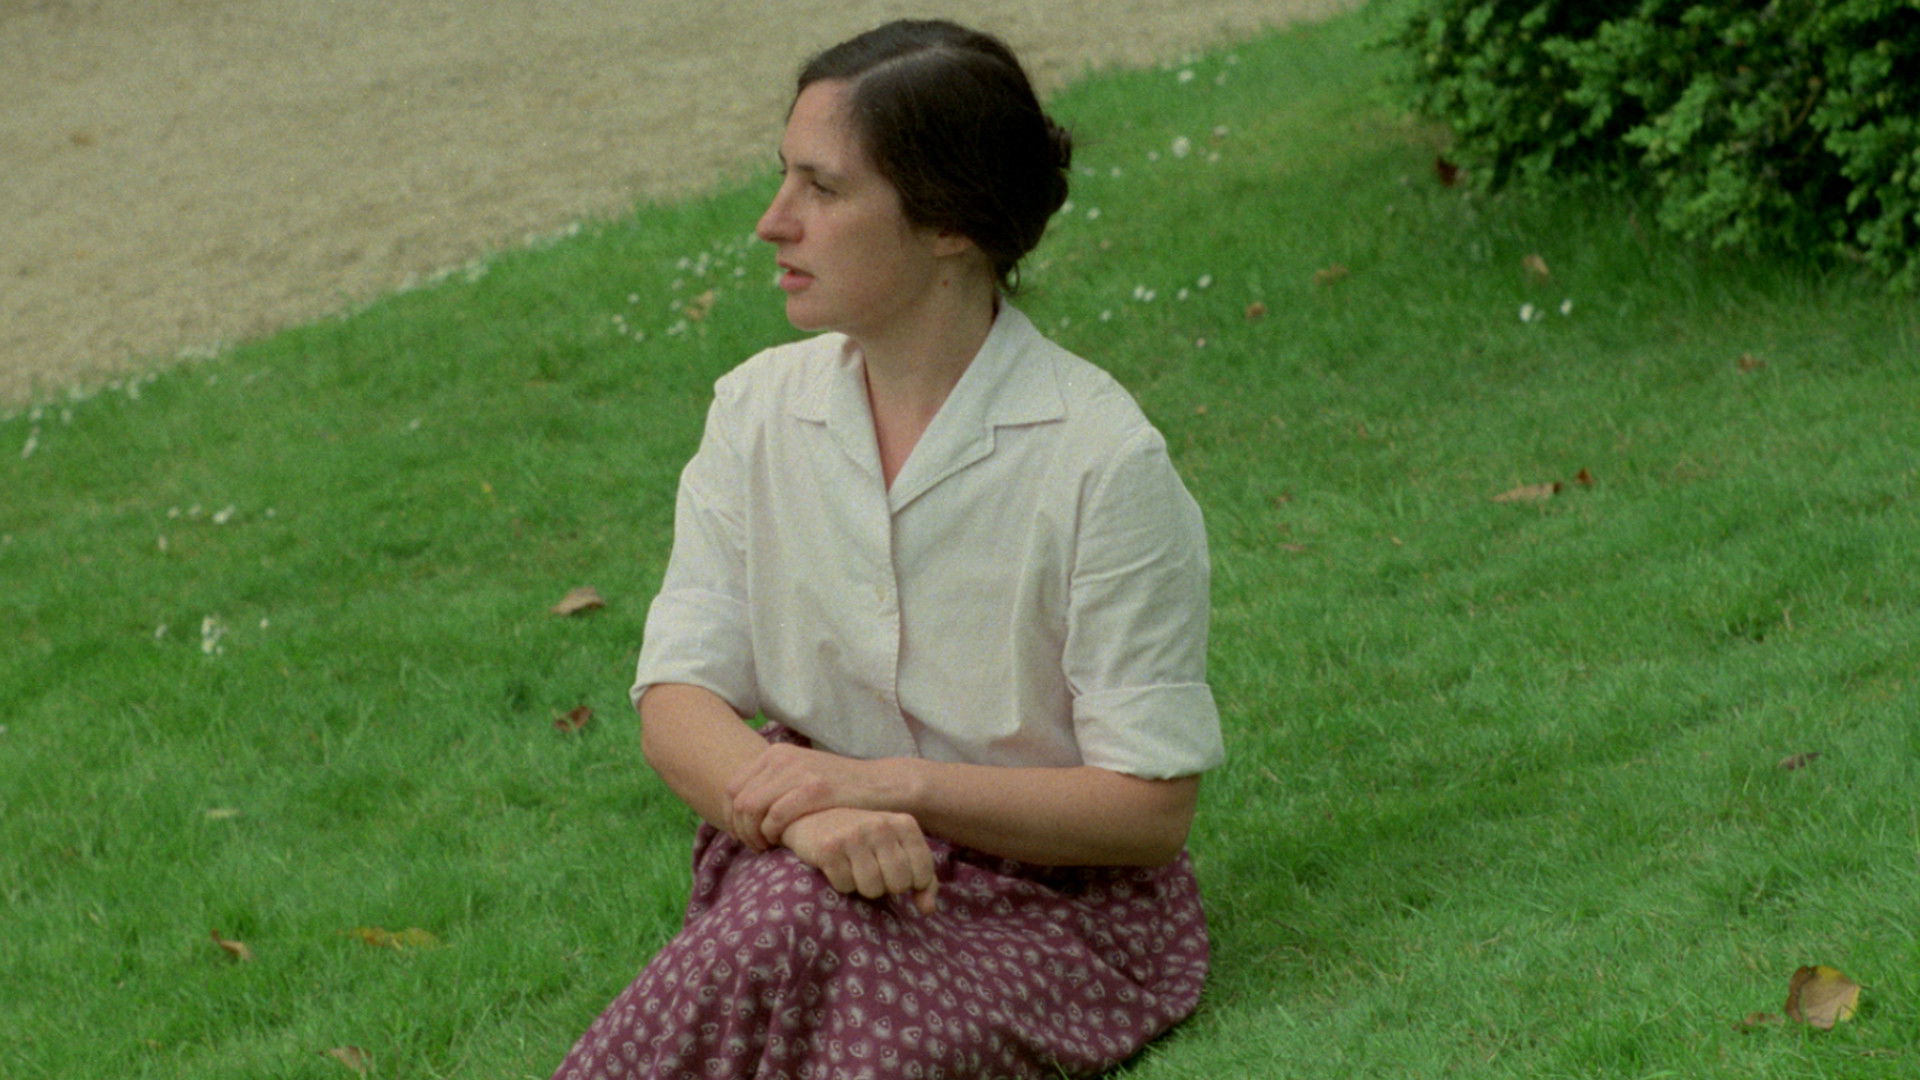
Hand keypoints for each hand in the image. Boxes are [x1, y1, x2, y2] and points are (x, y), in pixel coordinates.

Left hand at [724, 743, 903, 850]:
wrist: (880, 785)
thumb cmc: (838, 790)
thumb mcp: (800, 777)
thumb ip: (772, 786)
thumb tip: (738, 810)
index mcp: (775, 754)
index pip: (732, 788)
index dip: (731, 818)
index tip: (744, 836)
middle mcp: (782, 758)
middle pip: (738, 801)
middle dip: (740, 830)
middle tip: (755, 846)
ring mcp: (798, 772)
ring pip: (751, 809)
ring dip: (753, 835)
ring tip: (766, 847)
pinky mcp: (815, 789)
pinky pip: (775, 816)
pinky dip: (771, 834)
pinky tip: (781, 842)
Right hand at [780, 807, 937, 914]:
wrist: (813, 818)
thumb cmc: (864, 839)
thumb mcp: (898, 850)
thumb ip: (922, 880)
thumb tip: (927, 909)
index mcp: (905, 823)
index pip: (923, 874)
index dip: (910, 883)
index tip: (896, 872)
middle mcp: (881, 826)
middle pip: (898, 884)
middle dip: (887, 886)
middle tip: (874, 871)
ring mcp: (854, 835)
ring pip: (872, 888)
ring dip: (863, 887)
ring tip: (856, 868)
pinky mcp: (829, 848)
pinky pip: (845, 886)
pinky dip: (842, 883)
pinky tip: (837, 865)